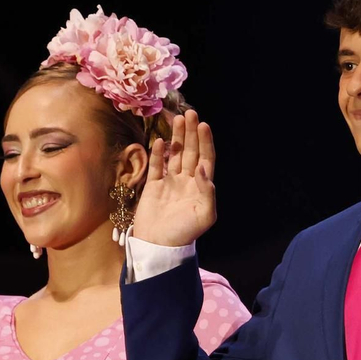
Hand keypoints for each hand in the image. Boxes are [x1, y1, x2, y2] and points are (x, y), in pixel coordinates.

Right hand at [131, 111, 216, 246]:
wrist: (159, 246)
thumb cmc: (184, 233)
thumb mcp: (204, 215)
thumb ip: (207, 191)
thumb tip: (202, 168)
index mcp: (200, 187)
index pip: (205, 158)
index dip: (205, 142)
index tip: (203, 125)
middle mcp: (186, 181)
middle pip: (190, 152)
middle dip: (191, 133)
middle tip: (190, 113)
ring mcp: (169, 183)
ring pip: (174, 155)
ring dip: (176, 138)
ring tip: (177, 119)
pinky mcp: (153, 186)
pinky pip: (156, 166)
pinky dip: (158, 153)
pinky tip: (161, 141)